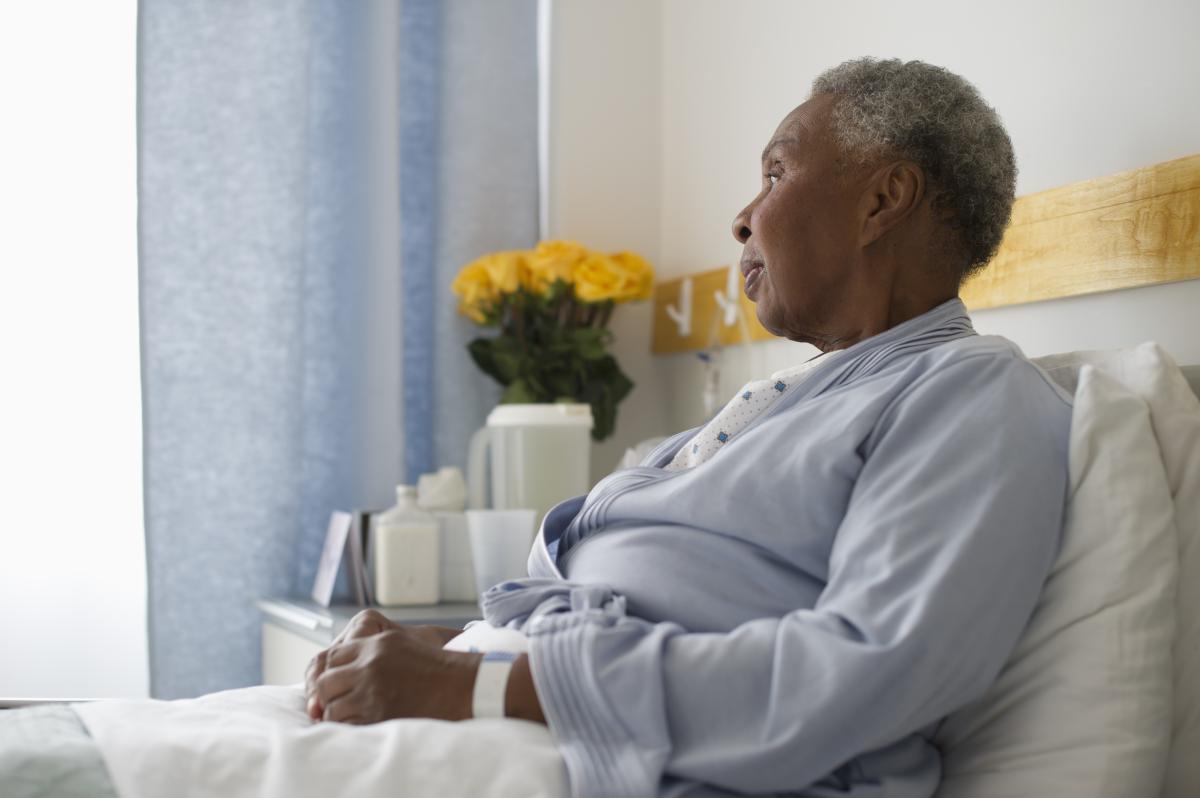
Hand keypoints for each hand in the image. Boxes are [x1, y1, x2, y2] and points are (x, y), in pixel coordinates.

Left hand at [310, 623, 481, 723]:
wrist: (466, 686)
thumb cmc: (440, 668)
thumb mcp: (405, 644)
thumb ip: (373, 652)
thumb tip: (344, 668)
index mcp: (376, 644)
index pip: (332, 656)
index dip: (328, 673)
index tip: (332, 686)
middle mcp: (371, 664)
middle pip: (326, 682)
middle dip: (327, 696)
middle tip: (335, 705)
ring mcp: (374, 689)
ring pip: (333, 707)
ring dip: (338, 715)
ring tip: (352, 718)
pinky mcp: (380, 713)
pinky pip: (348, 725)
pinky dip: (350, 729)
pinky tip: (362, 726)